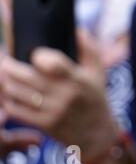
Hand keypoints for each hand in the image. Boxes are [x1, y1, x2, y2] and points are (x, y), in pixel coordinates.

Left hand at [0, 31, 118, 162]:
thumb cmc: (95, 98)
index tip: (35, 54)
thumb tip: (77, 29)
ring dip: (5, 80)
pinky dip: (8, 98)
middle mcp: (64, 95)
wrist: (97, 135)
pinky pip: (15, 109)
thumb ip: (90, 48)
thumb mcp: (98, 72)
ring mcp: (52, 111)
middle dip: (9, 65)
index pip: (53, 63)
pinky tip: (8, 91)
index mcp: (78, 79)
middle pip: (26, 76)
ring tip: (4, 73)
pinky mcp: (43, 124)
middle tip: (5, 60)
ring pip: (16, 91)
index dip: (39, 55)